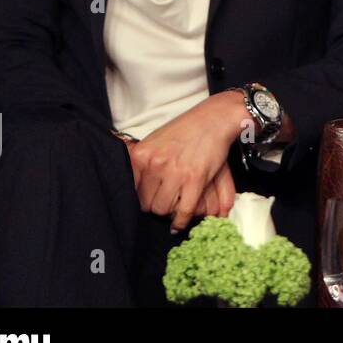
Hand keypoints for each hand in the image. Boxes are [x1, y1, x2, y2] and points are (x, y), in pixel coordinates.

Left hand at [127, 93, 250, 230]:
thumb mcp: (154, 140)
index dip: (142, 196)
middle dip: (156, 204)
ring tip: (175, 203)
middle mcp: (155, 164)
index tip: (150, 197)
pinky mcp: (195, 179)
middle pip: (146, 203)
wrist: (214, 118)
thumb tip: (128, 184)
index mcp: (141, 155)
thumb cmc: (186, 129)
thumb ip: (140, 161)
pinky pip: (184, 211)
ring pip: (163, 209)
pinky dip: (181, 221)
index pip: (132, 191)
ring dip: (169, 210)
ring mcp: (175, 172)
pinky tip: (179, 223)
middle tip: (165, 200)